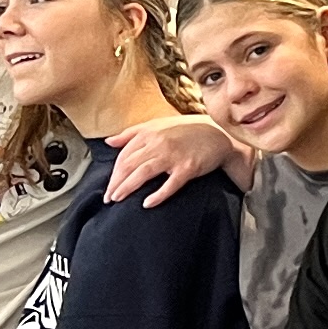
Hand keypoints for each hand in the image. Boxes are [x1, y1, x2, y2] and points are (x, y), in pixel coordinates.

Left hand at [106, 116, 243, 204]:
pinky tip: (147, 203)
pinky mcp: (188, 168)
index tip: (109, 185)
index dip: (114, 172)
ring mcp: (174, 155)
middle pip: (130, 165)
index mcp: (150, 133)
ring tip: (118, 199)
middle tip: (109, 198)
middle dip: (116, 183)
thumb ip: (131, 133)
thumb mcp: (157, 125)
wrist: (218, 133)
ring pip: (144, 173)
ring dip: (128, 188)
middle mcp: (159, 143)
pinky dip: (158, 195)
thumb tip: (109, 141)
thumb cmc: (187, 130)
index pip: (124, 155)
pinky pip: (170, 184)